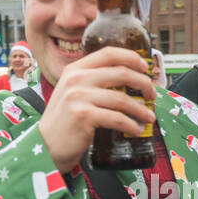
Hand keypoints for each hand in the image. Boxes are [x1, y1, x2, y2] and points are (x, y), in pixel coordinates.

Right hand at [37, 47, 154, 172]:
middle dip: (143, 83)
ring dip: (140, 109)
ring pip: (122, 99)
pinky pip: (117, 118)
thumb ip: (92, 82)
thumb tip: (127, 80)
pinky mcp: (83, 116)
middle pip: (121, 73)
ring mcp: (79, 97)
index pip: (109, 53)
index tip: (145, 67)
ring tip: (149, 117)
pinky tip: (136, 129)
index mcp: (74, 69)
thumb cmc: (64, 121)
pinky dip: (131, 125)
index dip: (131, 57)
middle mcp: (76, 79)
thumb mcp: (73, 93)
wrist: (45, 145)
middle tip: (152, 94)